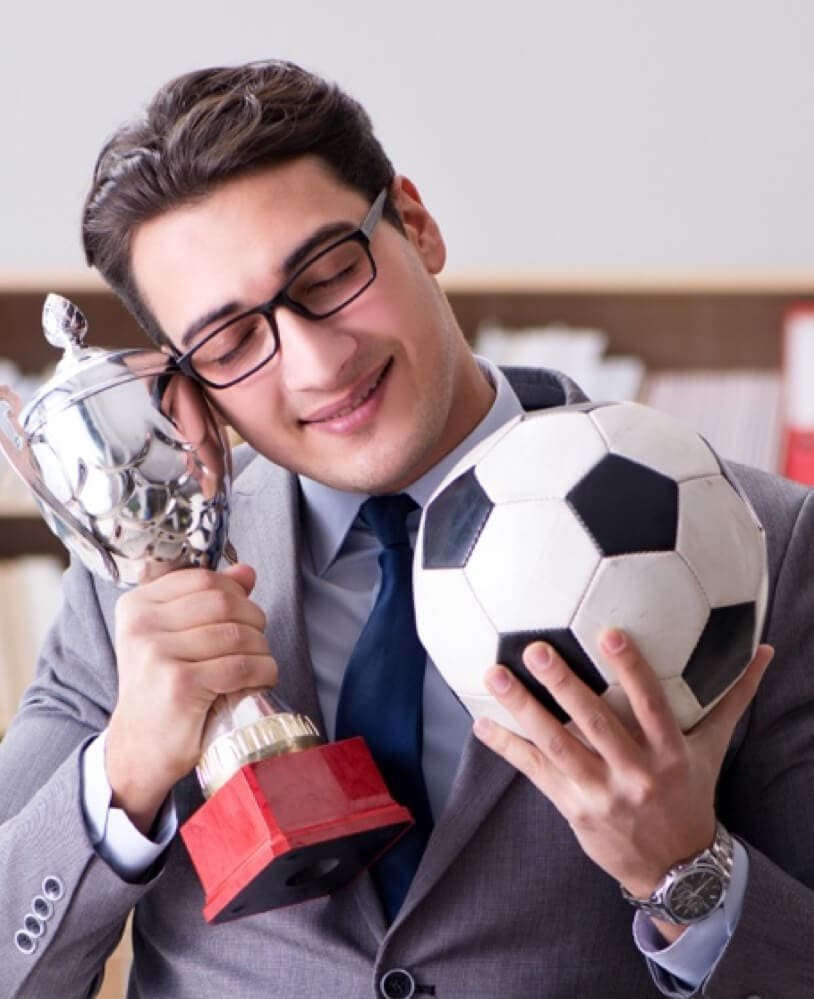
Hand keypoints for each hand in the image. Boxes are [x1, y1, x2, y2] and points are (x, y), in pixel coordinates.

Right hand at [107, 563, 278, 832]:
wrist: (138, 747)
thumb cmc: (160, 688)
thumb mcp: (174, 637)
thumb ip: (208, 600)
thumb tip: (247, 572)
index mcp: (137, 605)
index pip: (205, 579)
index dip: (236, 593)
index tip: (244, 615)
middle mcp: (142, 625)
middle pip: (225, 603)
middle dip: (254, 621)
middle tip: (257, 643)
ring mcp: (158, 654)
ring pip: (237, 634)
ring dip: (262, 649)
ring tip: (259, 664)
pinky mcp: (179, 684)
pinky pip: (240, 665)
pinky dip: (263, 671)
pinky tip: (261, 679)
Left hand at [473, 629, 772, 937]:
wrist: (673, 867)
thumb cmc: (690, 793)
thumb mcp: (713, 748)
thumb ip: (732, 698)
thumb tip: (763, 651)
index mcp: (670, 753)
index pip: (652, 705)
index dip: (632, 670)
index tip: (609, 633)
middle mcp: (634, 773)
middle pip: (596, 725)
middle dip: (564, 686)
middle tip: (534, 650)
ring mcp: (600, 793)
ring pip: (557, 746)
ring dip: (522, 709)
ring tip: (494, 675)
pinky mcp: (573, 807)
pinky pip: (535, 772)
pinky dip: (507, 746)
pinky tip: (480, 722)